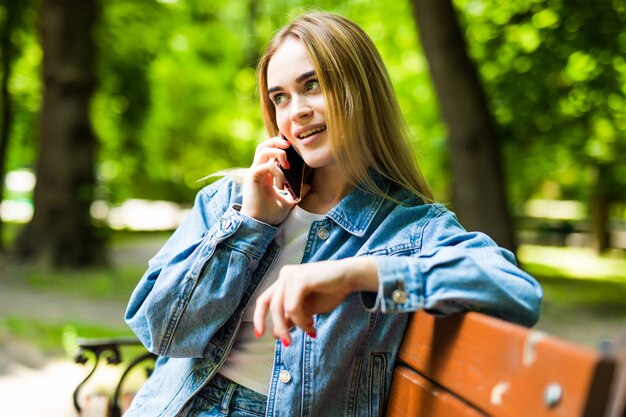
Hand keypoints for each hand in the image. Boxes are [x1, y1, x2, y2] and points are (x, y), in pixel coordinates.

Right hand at [240, 137, 307, 224]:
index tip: (292, 148)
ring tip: (287, 165)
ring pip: (263, 150)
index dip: (279, 146)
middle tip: (289, 146)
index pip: (269, 152)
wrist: (260, 225)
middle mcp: (258, 170)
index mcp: (265, 174)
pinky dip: (277, 172)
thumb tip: (307, 186)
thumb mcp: (288, 202)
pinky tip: (281, 184)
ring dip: (278, 154)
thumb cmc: (270, 214)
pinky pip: (266, 166)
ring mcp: (254, 173)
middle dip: (277, 142)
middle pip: (264, 146)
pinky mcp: (252, 177)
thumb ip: (296, 193)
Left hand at [252, 257, 378, 345]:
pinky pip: (292, 307)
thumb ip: (292, 317)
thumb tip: (276, 334)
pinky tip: (312, 324)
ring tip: (310, 330)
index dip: (259, 318)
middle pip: (271, 306)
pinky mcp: (299, 278)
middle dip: (279, 327)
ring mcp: (290, 275)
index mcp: (284, 281)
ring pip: (281, 308)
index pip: (264, 300)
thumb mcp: (308, 309)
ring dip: (295, 325)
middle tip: (287, 342)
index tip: (260, 335)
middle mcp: (284, 275)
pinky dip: (301, 320)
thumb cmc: (331, 291)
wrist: (350, 277)